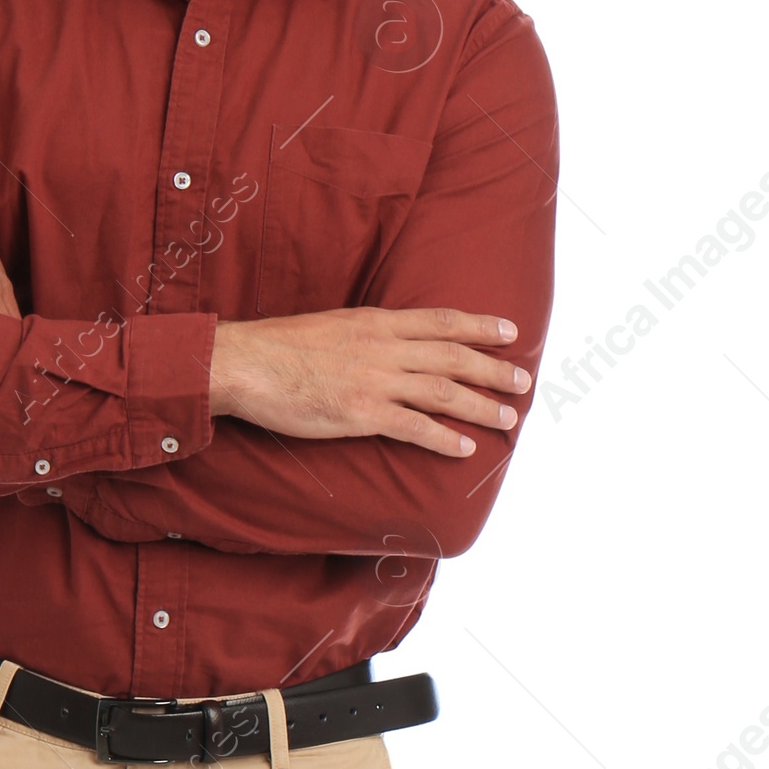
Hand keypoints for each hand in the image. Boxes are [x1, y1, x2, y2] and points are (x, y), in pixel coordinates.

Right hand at [209, 305, 530, 452]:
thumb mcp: (330, 327)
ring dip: (481, 405)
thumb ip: (363, 336)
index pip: (441, 321)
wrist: (246, 363)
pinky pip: (415, 427)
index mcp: (376, 322)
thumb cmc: (279, 348)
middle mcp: (384, 348)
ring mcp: (375, 380)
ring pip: (444, 391)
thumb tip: (382, 345)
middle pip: (453, 356)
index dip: (480, 325)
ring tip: (508, 418)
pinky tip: (465, 448)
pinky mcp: (361, 413)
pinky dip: (445, 439)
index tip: (509, 331)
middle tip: (523, 381)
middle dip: (493, 369)